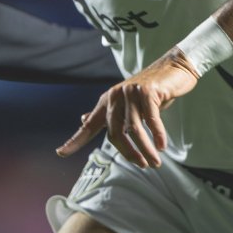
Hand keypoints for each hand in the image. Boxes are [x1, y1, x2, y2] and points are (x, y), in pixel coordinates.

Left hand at [56, 48, 199, 167]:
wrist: (172, 68)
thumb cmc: (149, 90)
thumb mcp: (125, 102)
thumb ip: (107, 113)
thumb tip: (83, 120)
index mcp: (107, 101)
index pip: (88, 125)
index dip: (74, 140)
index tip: (60, 153)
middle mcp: (115, 96)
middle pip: (114, 133)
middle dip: (128, 153)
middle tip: (142, 165)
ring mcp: (130, 93)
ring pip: (134, 129)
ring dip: (146, 149)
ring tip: (155, 162)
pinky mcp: (148, 92)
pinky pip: (151, 119)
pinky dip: (157, 135)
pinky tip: (162, 146)